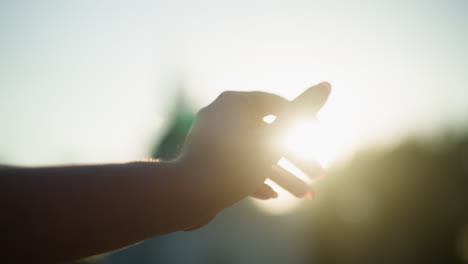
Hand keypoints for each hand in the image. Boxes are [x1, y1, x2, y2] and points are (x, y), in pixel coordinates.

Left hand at [179, 83, 330, 226]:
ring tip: (304, 194)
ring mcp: (211, 136)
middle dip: (297, 159)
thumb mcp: (274, 139)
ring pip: (254, 153)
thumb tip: (327, 84)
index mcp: (235, 102)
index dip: (302, 117)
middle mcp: (221, 113)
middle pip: (268, 134)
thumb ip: (301, 112)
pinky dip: (254, 177)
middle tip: (319, 174)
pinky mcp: (205, 158)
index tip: (318, 132)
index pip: (277, 103)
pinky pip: (235, 164)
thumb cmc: (233, 166)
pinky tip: (272, 195)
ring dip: (281, 174)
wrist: (185, 195)